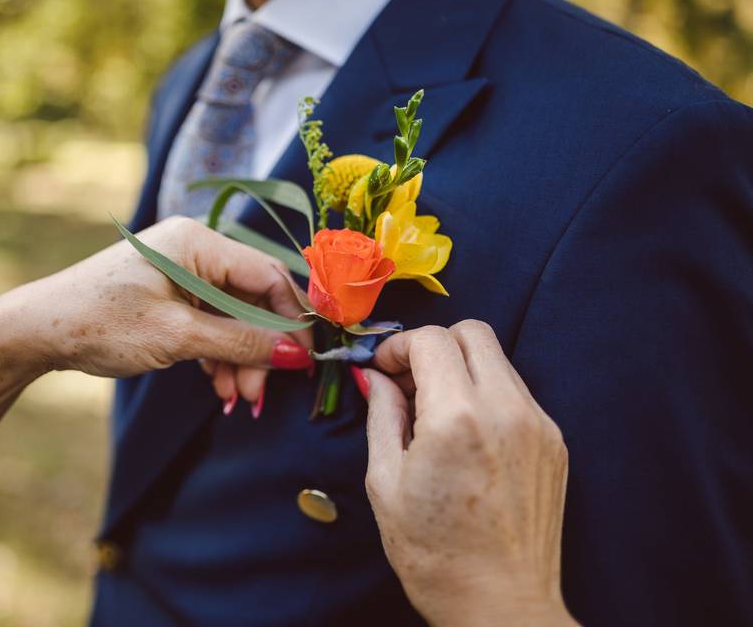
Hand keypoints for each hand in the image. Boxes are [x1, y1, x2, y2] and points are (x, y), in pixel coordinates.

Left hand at [1, 216, 311, 383]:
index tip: (305, 361)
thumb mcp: (177, 336)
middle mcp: (195, 251)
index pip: (267, 275)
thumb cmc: (100, 324)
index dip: (292, 319)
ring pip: (235, 317)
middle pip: (253, 300)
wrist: (37, 332)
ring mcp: (183, 273)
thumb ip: (241, 343)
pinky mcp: (173, 296)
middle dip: (261, 348)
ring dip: (241, 358)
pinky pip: (213, 323)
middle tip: (259, 392)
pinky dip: (220, 354)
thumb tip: (297, 356)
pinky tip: (219, 384)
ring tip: (237, 397)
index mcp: (198, 242)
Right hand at [362, 321, 576, 626]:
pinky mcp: (554, 442)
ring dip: (462, 369)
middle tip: (409, 380)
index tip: (384, 368)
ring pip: (498, 360)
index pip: (432, 339)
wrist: (502, 604)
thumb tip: (377, 377)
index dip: (399, 346)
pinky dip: (487, 396)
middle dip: (434, 345)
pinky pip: (516, 393)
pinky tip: (467, 437)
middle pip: (473, 333)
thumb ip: (383, 415)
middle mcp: (506, 409)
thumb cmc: (435, 554)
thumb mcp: (385, 482)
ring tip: (436, 413)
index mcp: (457, 417)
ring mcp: (538, 424)